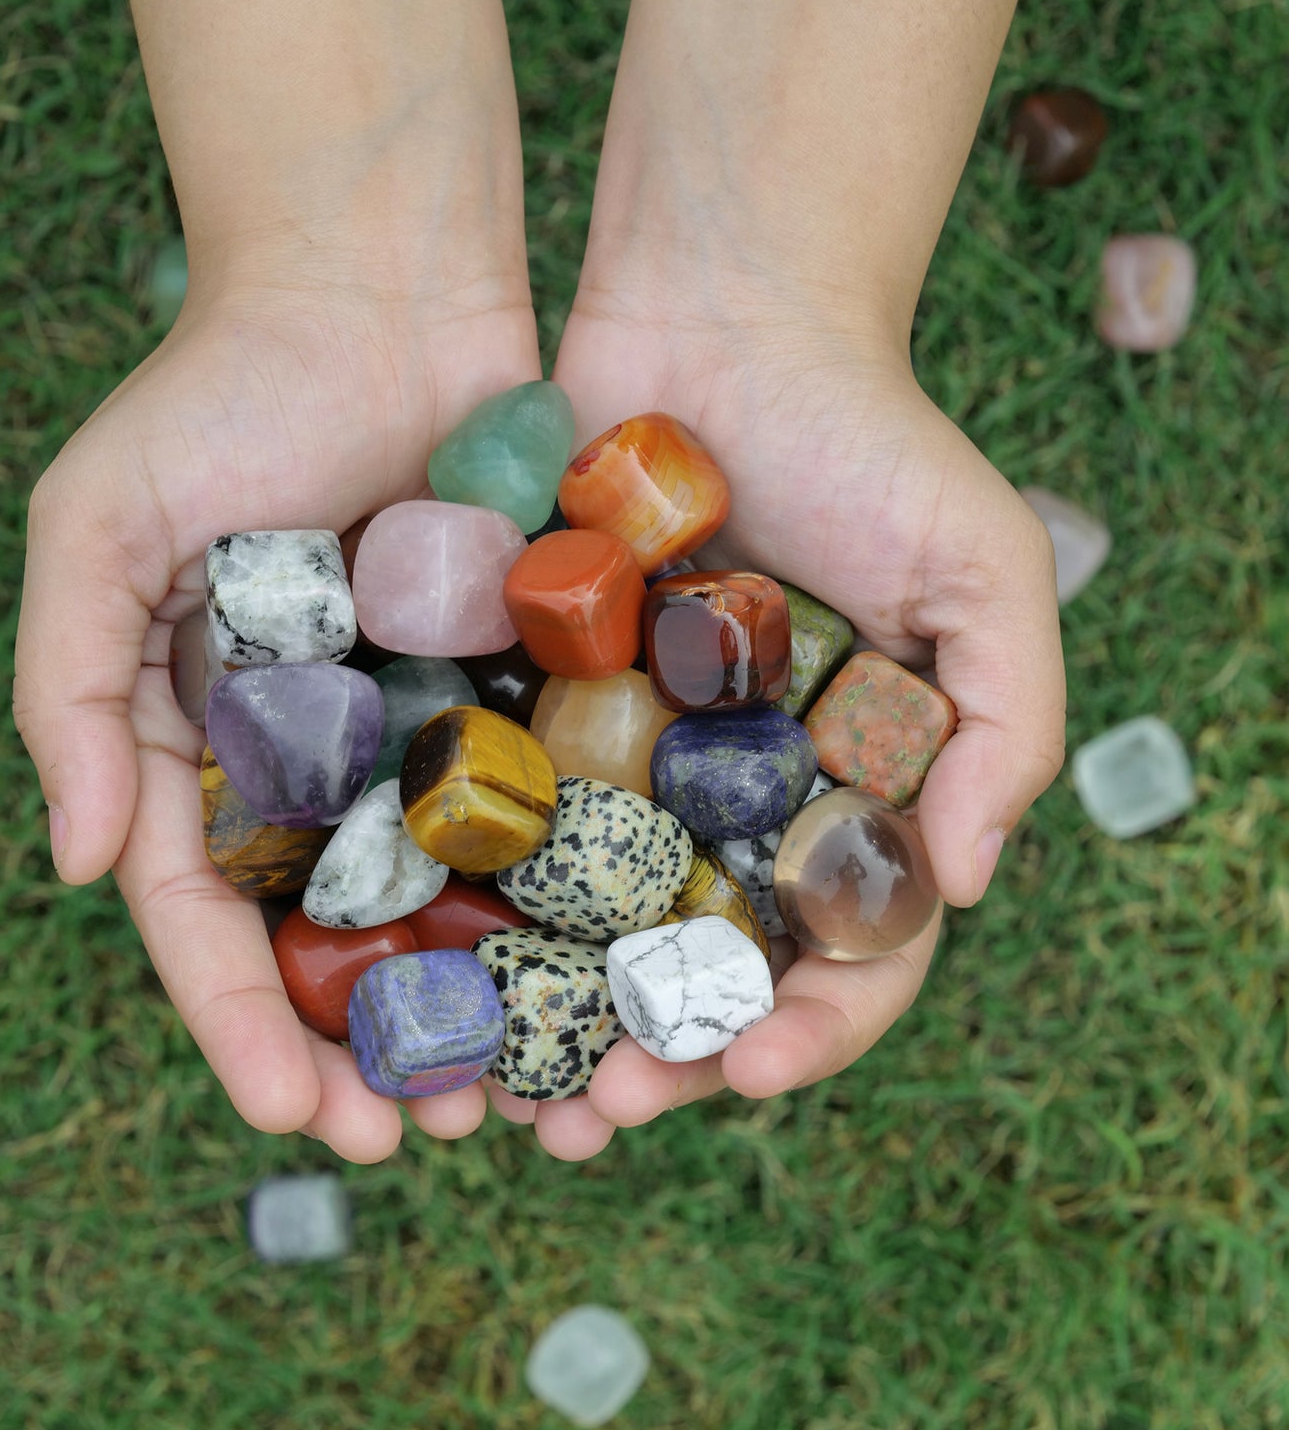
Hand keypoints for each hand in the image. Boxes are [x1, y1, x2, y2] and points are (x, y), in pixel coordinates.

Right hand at [15, 272, 541, 1161]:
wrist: (375, 286)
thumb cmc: (221, 394)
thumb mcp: (95, 528)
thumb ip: (67, 692)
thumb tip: (74, 866)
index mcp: (207, 747)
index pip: (211, 918)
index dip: (245, 1024)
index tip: (298, 1117)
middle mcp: (321, 757)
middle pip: (342, 937)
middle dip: (376, 1046)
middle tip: (430, 1139)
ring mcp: (428, 728)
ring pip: (456, 900)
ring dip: (484, 1003)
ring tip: (526, 1099)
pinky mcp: (523, 683)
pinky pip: (547, 804)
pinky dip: (566, 890)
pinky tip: (604, 969)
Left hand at [499, 286, 1064, 1157]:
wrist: (723, 313)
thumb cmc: (871, 437)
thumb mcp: (982, 569)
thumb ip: (1006, 723)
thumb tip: (959, 882)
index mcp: (838, 794)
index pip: (838, 951)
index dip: (803, 1029)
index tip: (740, 1070)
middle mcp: (729, 795)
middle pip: (694, 966)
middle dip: (651, 1054)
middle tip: (590, 1117)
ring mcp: (627, 755)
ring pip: (582, 921)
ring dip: (544, 1016)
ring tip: (496, 1087)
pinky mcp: (534, 701)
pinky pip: (498, 814)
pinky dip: (467, 894)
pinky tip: (424, 958)